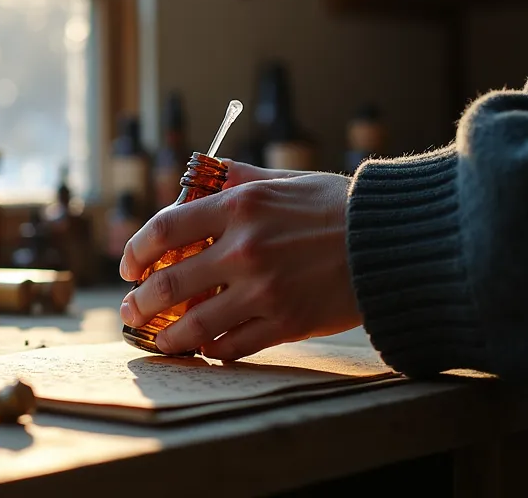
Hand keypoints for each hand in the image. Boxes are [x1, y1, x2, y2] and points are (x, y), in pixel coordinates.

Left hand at [118, 161, 361, 359]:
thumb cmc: (341, 207)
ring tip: (159, 342)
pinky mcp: (287, 322)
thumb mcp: (286, 180)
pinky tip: (206, 349)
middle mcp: (245, 248)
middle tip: (130, 311)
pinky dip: (213, 350)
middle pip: (169, 284)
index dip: (136, 251)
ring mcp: (264, 290)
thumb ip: (240, 180)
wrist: (398, 243)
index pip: (165, 229)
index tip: (129, 266)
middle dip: (140, 303)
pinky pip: (234, 345)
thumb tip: (200, 178)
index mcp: (240, 206)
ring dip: (168, 338)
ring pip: (196, 324)